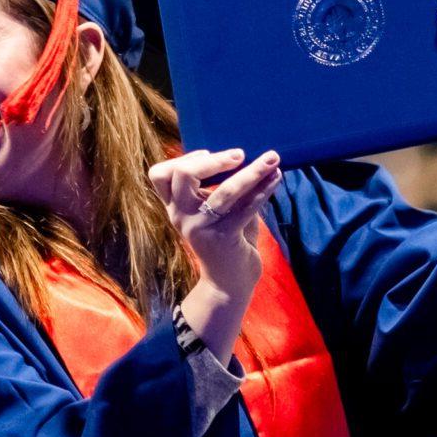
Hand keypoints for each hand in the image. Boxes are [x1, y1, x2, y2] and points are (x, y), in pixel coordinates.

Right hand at [150, 149, 282, 297]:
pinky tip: (276, 178)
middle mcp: (182, 216)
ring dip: (252, 172)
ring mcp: (201, 228)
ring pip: (224, 191)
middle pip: (183, 175)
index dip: (182, 159)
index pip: (160, 175)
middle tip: (240, 154)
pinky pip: (247, 207)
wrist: (228, 282)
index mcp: (175, 207)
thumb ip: (218, 188)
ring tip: (272, 158)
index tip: (207, 153)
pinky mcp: (224, 238)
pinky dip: (264, 189)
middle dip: (214, 160)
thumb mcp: (213, 212)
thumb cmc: (225, 240)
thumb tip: (244, 156)